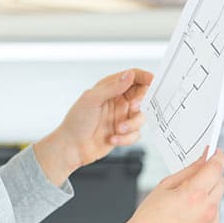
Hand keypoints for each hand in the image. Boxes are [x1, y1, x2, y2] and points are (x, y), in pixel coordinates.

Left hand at [34, 68, 152, 185]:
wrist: (71, 147)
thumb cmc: (76, 122)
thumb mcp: (91, 99)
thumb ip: (112, 87)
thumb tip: (129, 75)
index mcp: (109, 88)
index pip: (132, 77)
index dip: (144, 77)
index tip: (152, 81)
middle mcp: (117, 101)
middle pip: (142, 96)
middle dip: (141, 103)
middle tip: (133, 108)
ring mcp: (121, 117)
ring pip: (141, 117)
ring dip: (132, 124)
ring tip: (118, 129)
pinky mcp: (123, 133)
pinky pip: (136, 134)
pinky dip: (126, 138)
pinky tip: (112, 138)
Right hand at [113, 148, 223, 222]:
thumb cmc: (149, 218)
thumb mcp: (165, 186)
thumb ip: (188, 171)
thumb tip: (203, 161)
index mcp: (194, 195)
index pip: (215, 168)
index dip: (217, 156)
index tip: (215, 151)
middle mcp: (207, 209)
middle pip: (220, 181)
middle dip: (210, 175)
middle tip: (194, 176)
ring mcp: (212, 222)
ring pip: (217, 197)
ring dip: (207, 192)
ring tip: (184, 201)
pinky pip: (215, 211)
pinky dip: (205, 207)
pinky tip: (187, 213)